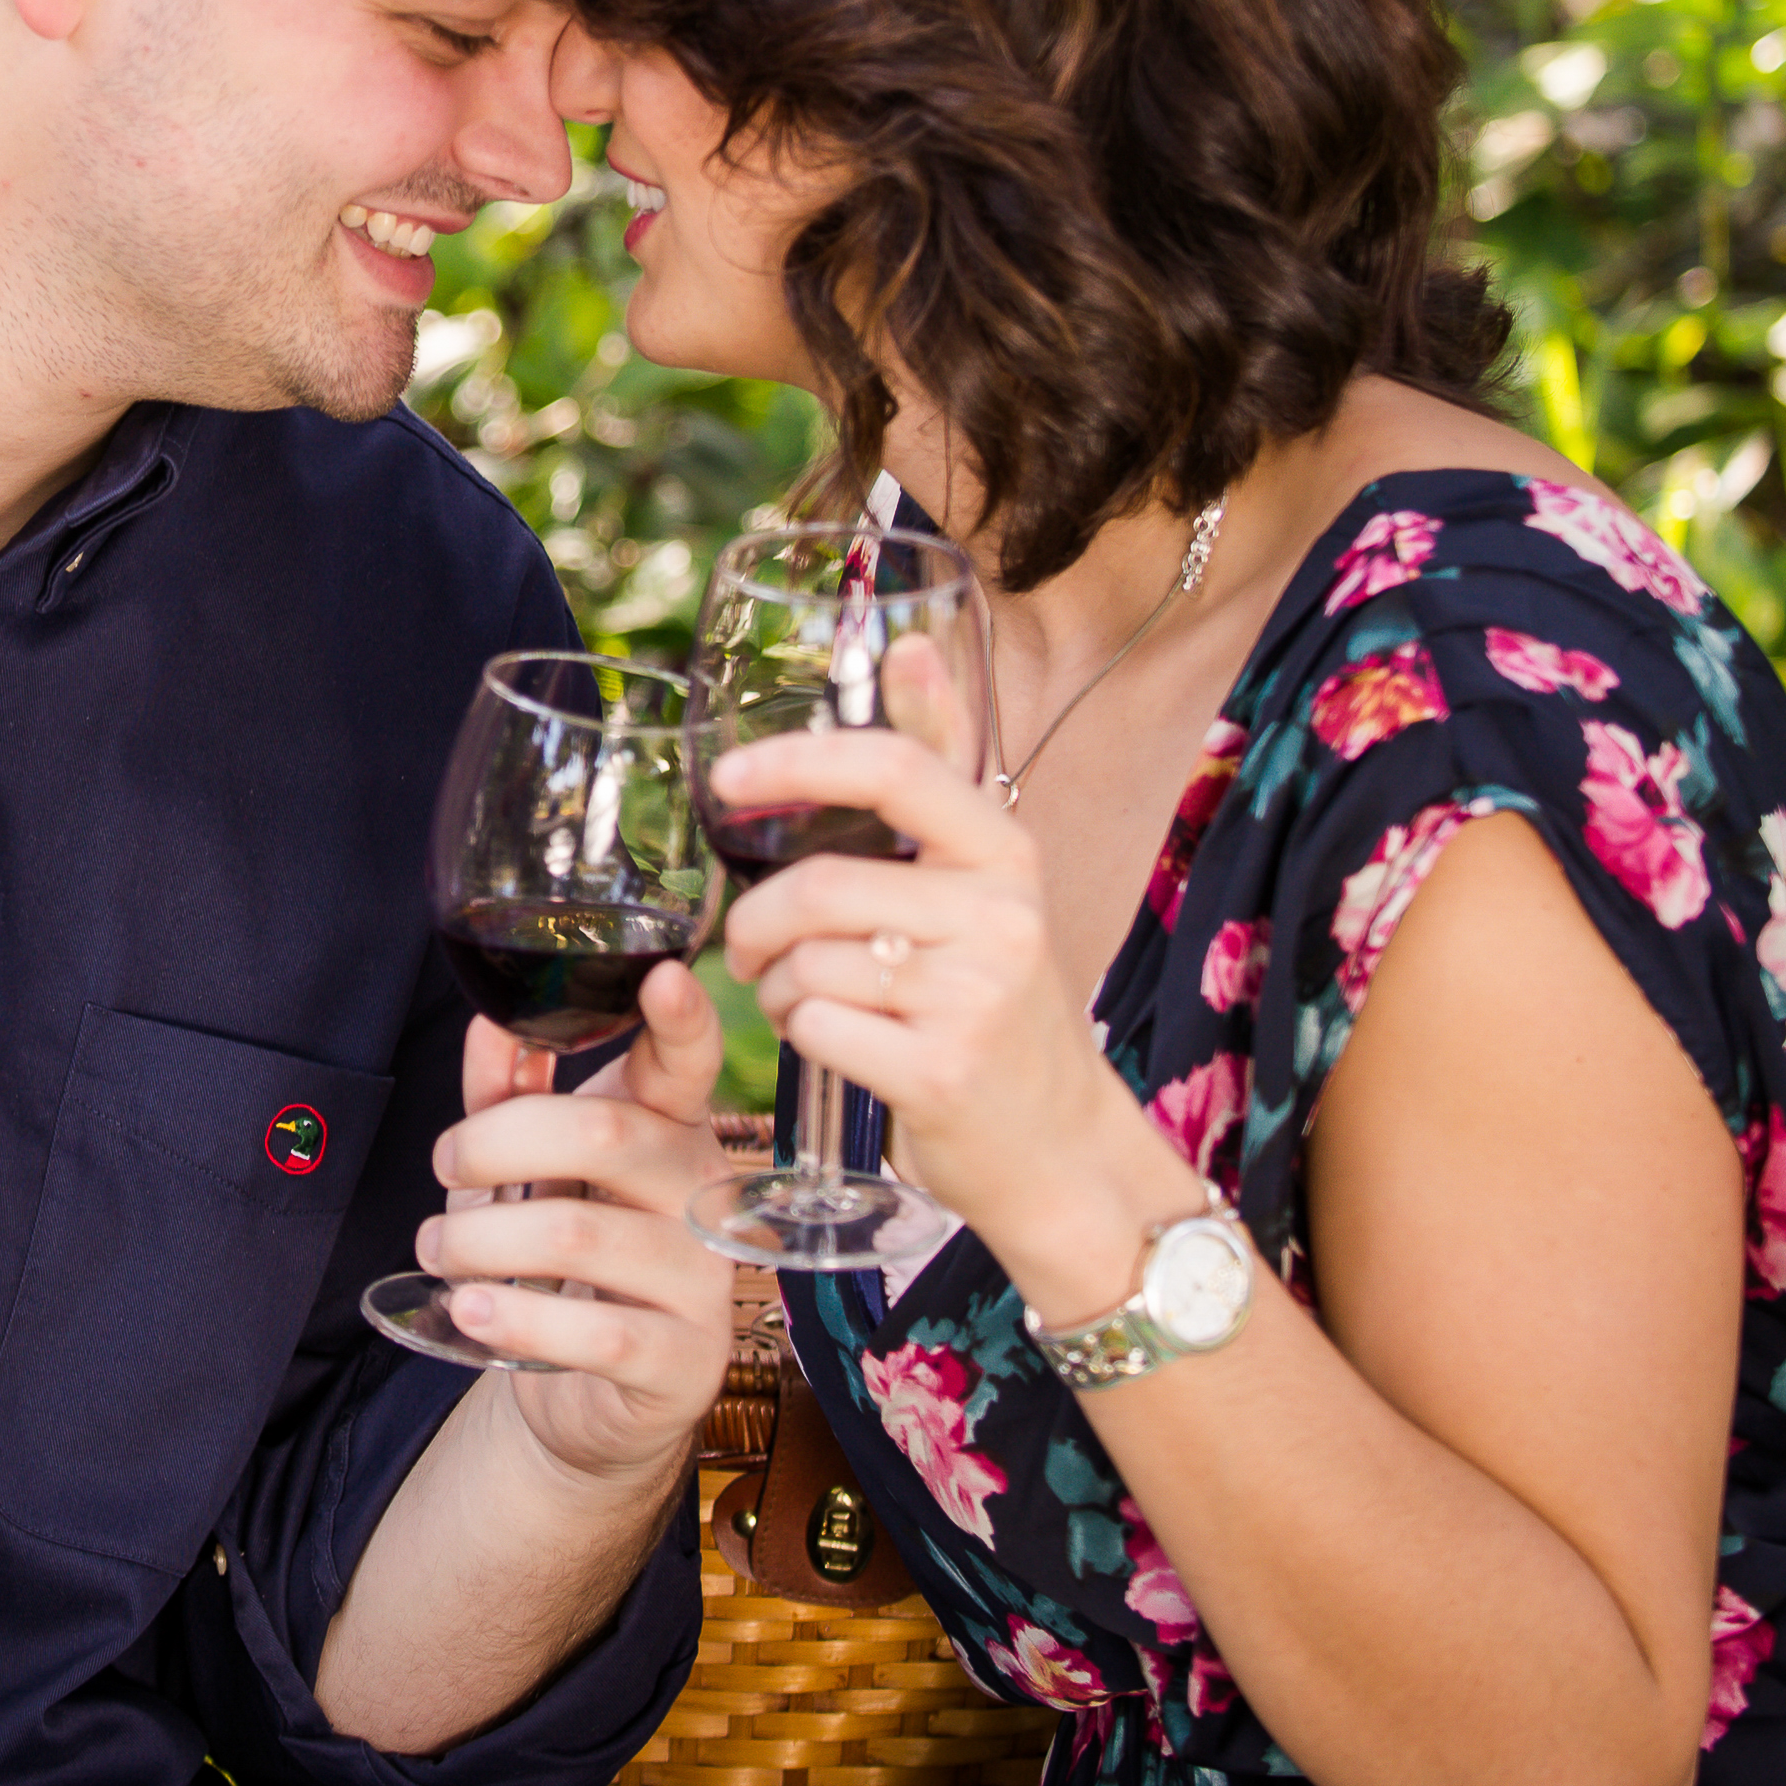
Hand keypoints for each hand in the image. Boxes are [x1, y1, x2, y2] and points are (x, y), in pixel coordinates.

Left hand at [412, 959, 734, 1482]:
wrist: (587, 1394)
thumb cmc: (558, 1262)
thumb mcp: (527, 1172)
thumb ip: (510, 1097)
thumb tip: (490, 1021)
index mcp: (670, 1130)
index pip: (687, 1066)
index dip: (684, 1020)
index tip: (662, 974)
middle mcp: (702, 1197)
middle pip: (603, 1133)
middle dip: (495, 1143)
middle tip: (447, 1166)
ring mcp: (702, 1282)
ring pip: (580, 1233)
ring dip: (480, 1238)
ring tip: (440, 1247)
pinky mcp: (683, 1362)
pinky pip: (597, 1333)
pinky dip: (514, 1320)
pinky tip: (471, 1312)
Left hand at [704, 722, 1158, 1262]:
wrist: (1056, 1144)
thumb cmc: (994, 998)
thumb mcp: (983, 879)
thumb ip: (937, 769)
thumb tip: (907, 640)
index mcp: (1004, 852)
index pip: (895, 771)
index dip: (798, 764)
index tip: (729, 779)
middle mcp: (1000, 915)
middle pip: (818, 886)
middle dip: (756, 921)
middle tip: (750, 947)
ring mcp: (975, 996)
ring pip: (805, 963)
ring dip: (774, 987)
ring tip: (804, 1001)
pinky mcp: (942, 1071)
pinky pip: (814, 1027)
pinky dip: (798, 1036)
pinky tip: (831, 1044)